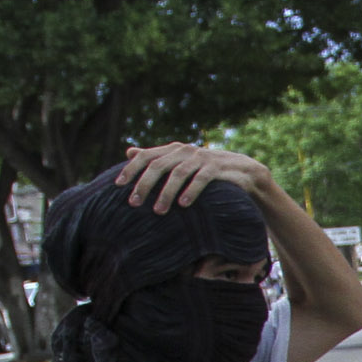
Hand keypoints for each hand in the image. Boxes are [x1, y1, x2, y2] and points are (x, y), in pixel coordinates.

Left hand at [118, 142, 276, 210]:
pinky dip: (191, 191)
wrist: (243, 172)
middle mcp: (185, 151)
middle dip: (144, 184)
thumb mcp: (181, 163)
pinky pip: (201, 179)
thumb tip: (130, 151)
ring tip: (159, 211)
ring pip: (178, 173)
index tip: (117, 185)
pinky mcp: (218, 168)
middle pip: (158, 165)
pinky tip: (183, 205)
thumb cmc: (208, 171)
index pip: (146, 156)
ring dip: (166, 193)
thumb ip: (157, 158)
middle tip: (134, 203)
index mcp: (173, 150)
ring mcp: (202, 158)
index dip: (131, 170)